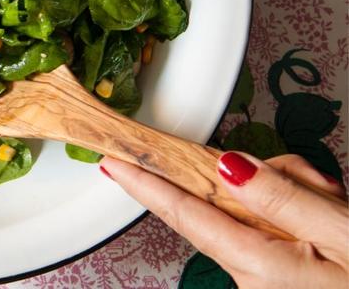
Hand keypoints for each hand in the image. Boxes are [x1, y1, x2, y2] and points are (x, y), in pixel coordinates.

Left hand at [101, 152, 347, 288]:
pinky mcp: (283, 282)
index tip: (113, 163)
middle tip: (321, 189)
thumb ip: (285, 198)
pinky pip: (274, 232)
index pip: (188, 216)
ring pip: (257, 214)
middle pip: (231, 205)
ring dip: (293, 199)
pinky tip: (333, 217)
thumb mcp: (347, 235)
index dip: (147, 186)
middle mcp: (255, 281)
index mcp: (263, 268)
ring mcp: (268, 285)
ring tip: (337, 206)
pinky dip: (300, 216)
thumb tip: (227, 167)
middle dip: (267, 182)